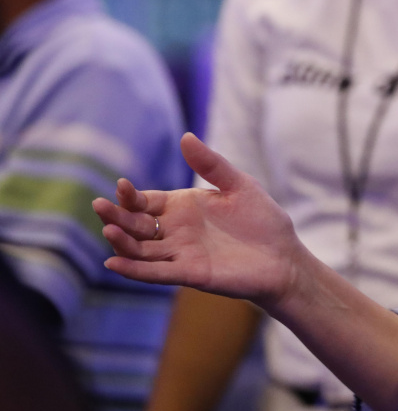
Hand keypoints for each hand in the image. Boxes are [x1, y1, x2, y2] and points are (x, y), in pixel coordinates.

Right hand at [92, 133, 303, 309]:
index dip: (130, 195)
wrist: (284, 257)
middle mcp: (175, 231)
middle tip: (99, 206)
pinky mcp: (189, 274)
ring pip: (140, 250)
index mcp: (182, 206)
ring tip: (109, 231)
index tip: (121, 186)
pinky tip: (113, 264)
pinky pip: (156, 273)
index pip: (145, 201)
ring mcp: (179, 253)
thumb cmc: (262, 220)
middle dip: (116, 216)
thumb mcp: (239, 185)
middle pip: (135, 225)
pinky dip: (134, 270)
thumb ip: (211, 164)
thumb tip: (186, 136)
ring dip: (122, 242)